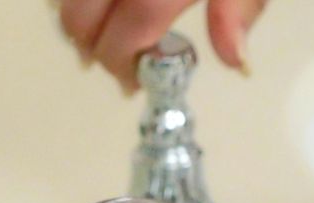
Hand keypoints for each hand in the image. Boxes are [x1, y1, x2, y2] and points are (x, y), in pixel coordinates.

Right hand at [58, 0, 267, 92]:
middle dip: (90, 47)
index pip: (129, 30)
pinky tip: (92, 6)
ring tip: (98, 33)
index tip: (132, 84)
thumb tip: (237, 63)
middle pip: (81, 13)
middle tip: (114, 66)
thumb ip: (240, 9)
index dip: (122, 64)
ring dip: (73, 18)